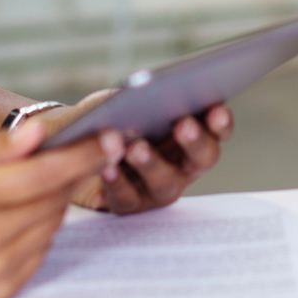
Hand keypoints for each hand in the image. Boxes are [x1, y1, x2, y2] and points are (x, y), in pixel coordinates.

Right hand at [0, 119, 111, 297]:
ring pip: (52, 224)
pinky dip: (42, 226)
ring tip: (43, 180)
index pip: (40, 176)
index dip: (80, 156)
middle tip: (95, 147)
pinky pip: (42, 249)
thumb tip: (39, 134)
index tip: (111, 138)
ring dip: (57, 199)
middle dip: (77, 171)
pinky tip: (24, 212)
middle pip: (52, 200)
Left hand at [36, 93, 233, 213]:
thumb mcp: (125, 100)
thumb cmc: (112, 117)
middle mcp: (182, 165)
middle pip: (202, 157)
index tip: (215, 110)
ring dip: (152, 164)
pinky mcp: (129, 204)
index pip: (217, 130)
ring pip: (165, 182)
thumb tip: (145, 92)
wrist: (77, 146)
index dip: (220, 122)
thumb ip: (141, 97)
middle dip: (195, 141)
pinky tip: (107, 166)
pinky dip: (117, 181)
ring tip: (137, 148)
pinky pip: (126, 196)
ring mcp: (157, 188)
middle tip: (183, 125)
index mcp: (190, 134)